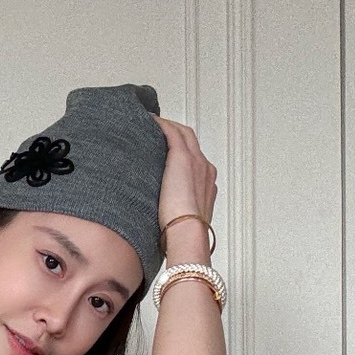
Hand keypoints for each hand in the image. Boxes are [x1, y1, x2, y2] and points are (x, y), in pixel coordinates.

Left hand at [153, 116, 217, 233]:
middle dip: (175, 134)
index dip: (181, 151)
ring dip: (168, 127)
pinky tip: (148, 122)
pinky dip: (161, 125)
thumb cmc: (184, 232)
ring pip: (182, 133)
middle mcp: (204, 168)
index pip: (195, 159)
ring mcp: (195, 161)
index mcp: (207, 183)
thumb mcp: (184, 220)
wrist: (188, 232)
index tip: (166, 151)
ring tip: (151, 124)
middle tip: (157, 131)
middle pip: (191, 141)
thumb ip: (177, 214)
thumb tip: (163, 221)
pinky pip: (172, 132)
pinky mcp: (182, 157)